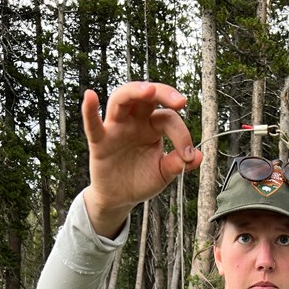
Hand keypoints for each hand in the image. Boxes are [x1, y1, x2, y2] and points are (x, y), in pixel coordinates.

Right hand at [82, 82, 202, 237]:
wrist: (120, 198)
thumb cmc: (141, 180)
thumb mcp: (164, 173)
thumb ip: (178, 163)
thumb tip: (199, 156)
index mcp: (153, 126)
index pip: (168, 119)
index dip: (182, 135)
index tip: (189, 155)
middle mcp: (135, 121)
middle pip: (146, 96)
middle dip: (163, 93)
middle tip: (181, 102)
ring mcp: (116, 128)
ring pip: (122, 99)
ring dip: (134, 91)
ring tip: (149, 90)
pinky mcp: (100, 141)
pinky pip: (93, 124)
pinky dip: (89, 110)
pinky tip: (90, 96)